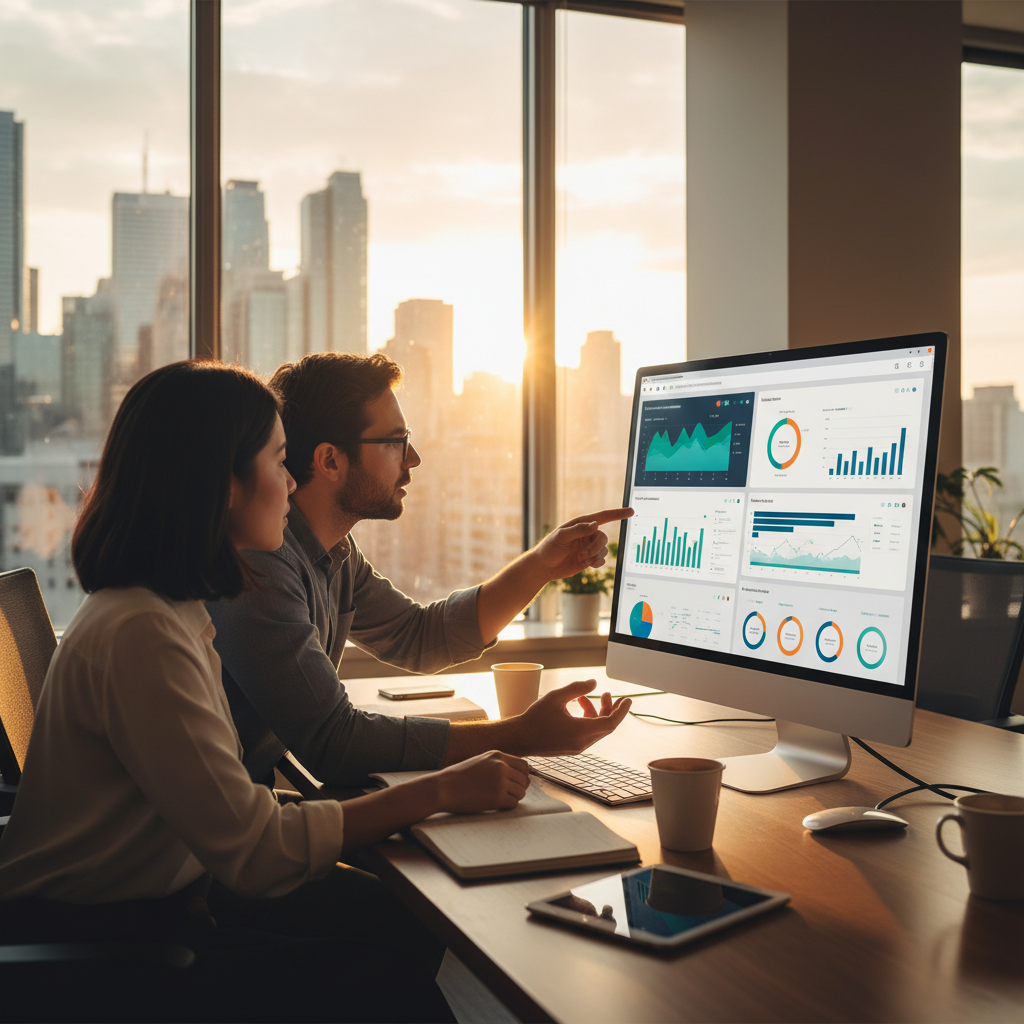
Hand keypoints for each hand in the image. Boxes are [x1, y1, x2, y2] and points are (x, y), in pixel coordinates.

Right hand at [431, 750, 530, 812]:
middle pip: (524, 780)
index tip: (516, 782)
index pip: (524, 765)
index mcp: (497, 756)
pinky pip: (513, 803)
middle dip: (518, 788)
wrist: (443, 788)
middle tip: (508, 793)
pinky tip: (497, 804)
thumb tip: (518, 775)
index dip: (522, 776)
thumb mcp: (480, 761)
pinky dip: (508, 805)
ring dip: (514, 797)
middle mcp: (501, 767)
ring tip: (500, 799)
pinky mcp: (497, 798)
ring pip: (521, 792)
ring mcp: (500, 782)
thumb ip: (497, 764)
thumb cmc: (459, 776)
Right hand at [514, 680, 630, 755]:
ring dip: (596, 713)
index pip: (611, 722)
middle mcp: (582, 742)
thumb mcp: (556, 697)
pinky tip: (577, 707)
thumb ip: (577, 688)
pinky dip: (588, 720)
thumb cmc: (535, 718)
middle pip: (606, 726)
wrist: (520, 738)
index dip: (621, 710)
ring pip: (596, 729)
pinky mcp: (572, 747)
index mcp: (581, 731)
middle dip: (609, 709)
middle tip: (608, 694)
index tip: (628, 699)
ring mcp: (577, 747)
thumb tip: (593, 683)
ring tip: (584, 698)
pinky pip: (588, 733)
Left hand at [534, 507, 633, 581]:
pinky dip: (597, 563)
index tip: (631, 511)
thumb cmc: (549, 548)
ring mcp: (589, 547)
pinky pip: (601, 560)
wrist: (544, 567)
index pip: (603, 517)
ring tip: (580, 559)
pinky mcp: (589, 559)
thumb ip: (578, 530)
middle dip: (596, 547)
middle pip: (603, 538)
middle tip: (582, 555)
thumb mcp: (561, 537)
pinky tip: (587, 565)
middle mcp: (587, 534)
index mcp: (581, 524)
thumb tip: (595, 525)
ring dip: (595, 556)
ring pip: (604, 550)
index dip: (617, 513)